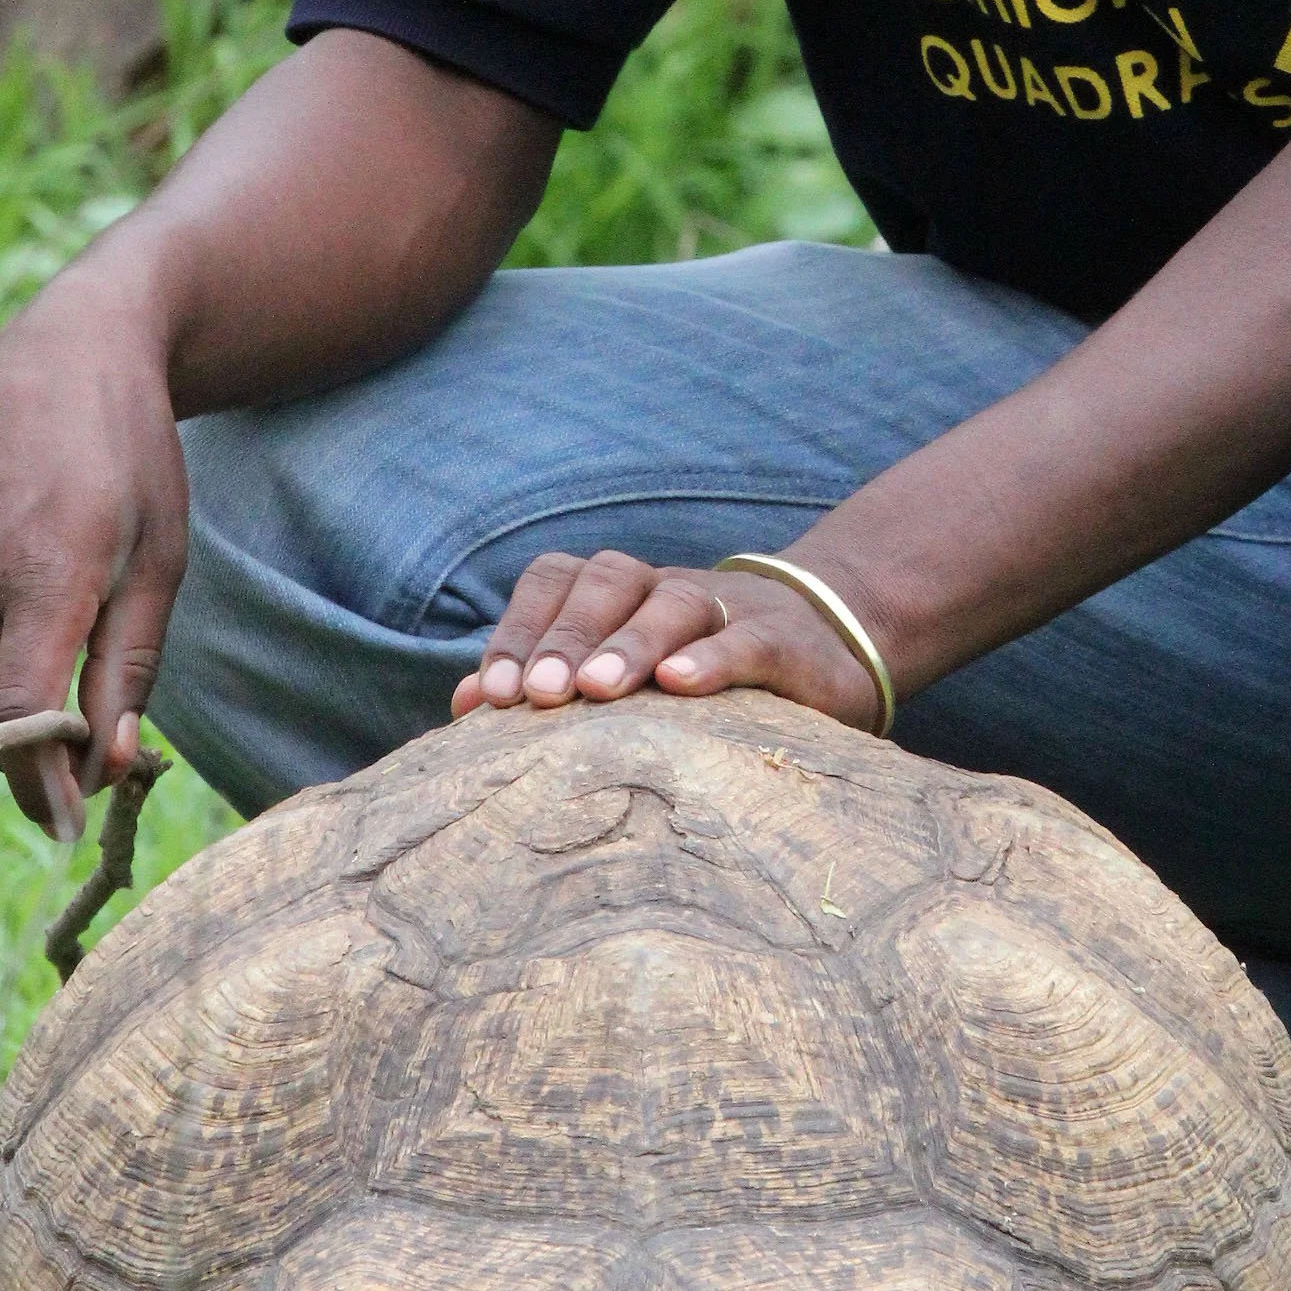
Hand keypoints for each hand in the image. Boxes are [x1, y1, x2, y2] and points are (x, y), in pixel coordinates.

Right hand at [0, 272, 188, 840]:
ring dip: (0, 740)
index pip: (19, 716)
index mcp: (48, 573)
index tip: (70, 827)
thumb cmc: (134, 465)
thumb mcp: (161, 565)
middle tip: (92, 760)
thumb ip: (129, 672)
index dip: (40, 787)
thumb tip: (107, 767)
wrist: (64, 366)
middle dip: (39, 767)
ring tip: (56, 710)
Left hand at [449, 548, 889, 735]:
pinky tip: (680, 686)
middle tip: (539, 697)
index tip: (493, 696)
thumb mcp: (630, 675)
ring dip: (630, 643)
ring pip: (675, 603)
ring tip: (596, 690)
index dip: (520, 629)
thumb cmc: (703, 673)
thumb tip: (461, 709)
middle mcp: (667, 589)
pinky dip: (714, 658)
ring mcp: (730, 609)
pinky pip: (747, 640)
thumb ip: (552, 682)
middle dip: (566, 638)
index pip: (558, 580)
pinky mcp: (785, 643)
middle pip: (609, 583)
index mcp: (622, 593)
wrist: (829, 645)